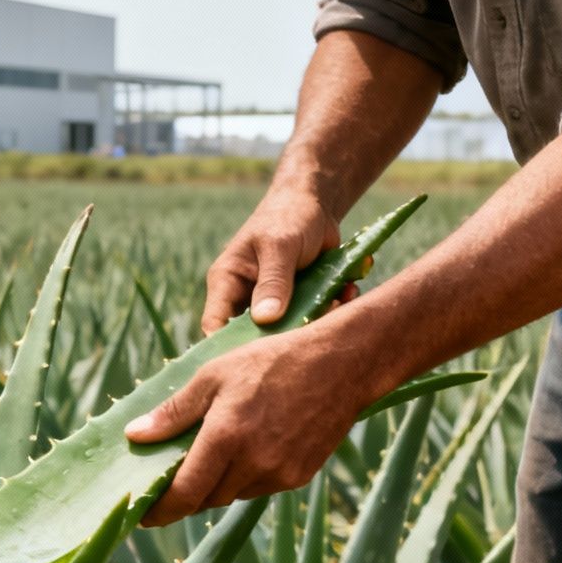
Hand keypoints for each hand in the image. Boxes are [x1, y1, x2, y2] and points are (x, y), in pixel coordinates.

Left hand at [124, 326, 374, 525]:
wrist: (341, 364)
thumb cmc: (272, 361)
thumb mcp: (213, 376)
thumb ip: (173, 413)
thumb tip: (135, 436)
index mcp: (225, 439)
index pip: (184, 494)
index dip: (161, 511)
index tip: (143, 518)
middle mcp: (253, 464)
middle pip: (207, 498)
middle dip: (187, 492)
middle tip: (172, 476)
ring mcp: (279, 474)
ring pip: (233, 494)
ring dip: (217, 483)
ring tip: (213, 452)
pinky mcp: (300, 476)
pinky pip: (260, 487)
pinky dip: (245, 476)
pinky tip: (247, 448)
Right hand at [202, 191, 344, 334]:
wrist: (316, 203)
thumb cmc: (287, 217)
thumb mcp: (279, 247)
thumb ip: (273, 283)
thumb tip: (265, 320)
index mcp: (227, 282)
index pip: (215, 324)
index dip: (227, 347)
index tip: (254, 359)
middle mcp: (246, 297)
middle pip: (254, 336)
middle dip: (284, 338)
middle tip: (311, 330)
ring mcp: (274, 301)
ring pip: (289, 330)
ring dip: (316, 321)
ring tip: (337, 301)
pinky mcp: (299, 301)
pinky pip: (313, 317)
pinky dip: (332, 309)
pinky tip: (347, 292)